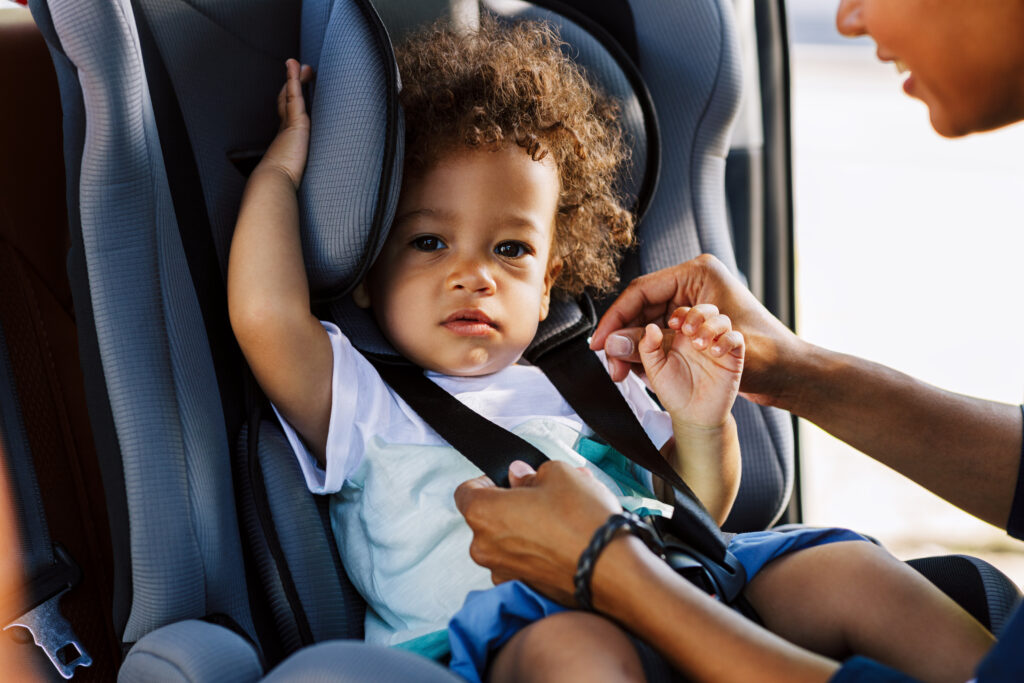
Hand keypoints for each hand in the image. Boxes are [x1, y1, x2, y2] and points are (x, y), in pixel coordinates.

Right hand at [261, 59, 314, 188]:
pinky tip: (297, 68)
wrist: (274, 181)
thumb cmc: (281, 181)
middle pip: (287, 100)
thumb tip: (293, 177)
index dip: (289, 99)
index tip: (292, 88)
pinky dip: (295, 81)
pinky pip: (295, 96)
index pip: (287, 114)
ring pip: (291, 95)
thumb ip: (292, 166)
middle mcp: (284, 128)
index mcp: (284, 139)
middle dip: (292, 84)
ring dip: (295, 77)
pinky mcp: (296, 123)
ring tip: (300, 64)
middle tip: (299, 68)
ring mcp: (289, 124)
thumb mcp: (290, 171)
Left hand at [454, 460, 619, 605]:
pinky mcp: (525, 589)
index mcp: (483, 513)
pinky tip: (565, 541)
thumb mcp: (559, 474)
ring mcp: (503, 572)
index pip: (466, 491)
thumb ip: (531, 473)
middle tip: (544, 495)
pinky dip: (538, 552)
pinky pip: (524, 562)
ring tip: (563, 517)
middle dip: (513, 504)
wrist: (613, 570)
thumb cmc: (582, 520)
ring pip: (508, 541)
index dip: (488, 480)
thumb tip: (520, 476)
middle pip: (488, 518)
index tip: (510, 479)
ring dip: (527, 528)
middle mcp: (485, 547)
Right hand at [592, 254, 805, 406]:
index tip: (598, 343)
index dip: (615, 317)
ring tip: (622, 372)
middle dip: (623, 336)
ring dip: (633, 347)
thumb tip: (613, 346)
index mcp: (698, 273)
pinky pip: (660, 334)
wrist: (792, 375)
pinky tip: (638, 369)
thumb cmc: (766, 355)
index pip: (642, 290)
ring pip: (647, 322)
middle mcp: (693, 284)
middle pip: (641, 306)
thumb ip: (655, 347)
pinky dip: (648, 352)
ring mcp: (693, 303)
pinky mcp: (694, 323)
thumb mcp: (703, 349)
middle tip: (610, 364)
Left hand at [637, 304, 742, 426]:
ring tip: (698, 344)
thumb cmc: (674, 392)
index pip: (684, 311)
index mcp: (681, 336)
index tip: (672, 324)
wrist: (693, 416)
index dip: (680, 312)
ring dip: (710, 327)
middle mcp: (701, 337)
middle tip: (686, 330)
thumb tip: (650, 328)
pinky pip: (736, 339)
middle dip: (697, 314)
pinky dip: (726, 341)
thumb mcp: (655, 370)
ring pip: (722, 320)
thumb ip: (648, 349)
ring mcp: (718, 345)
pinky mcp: (733, 358)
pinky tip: (714, 353)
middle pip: (706, 309)